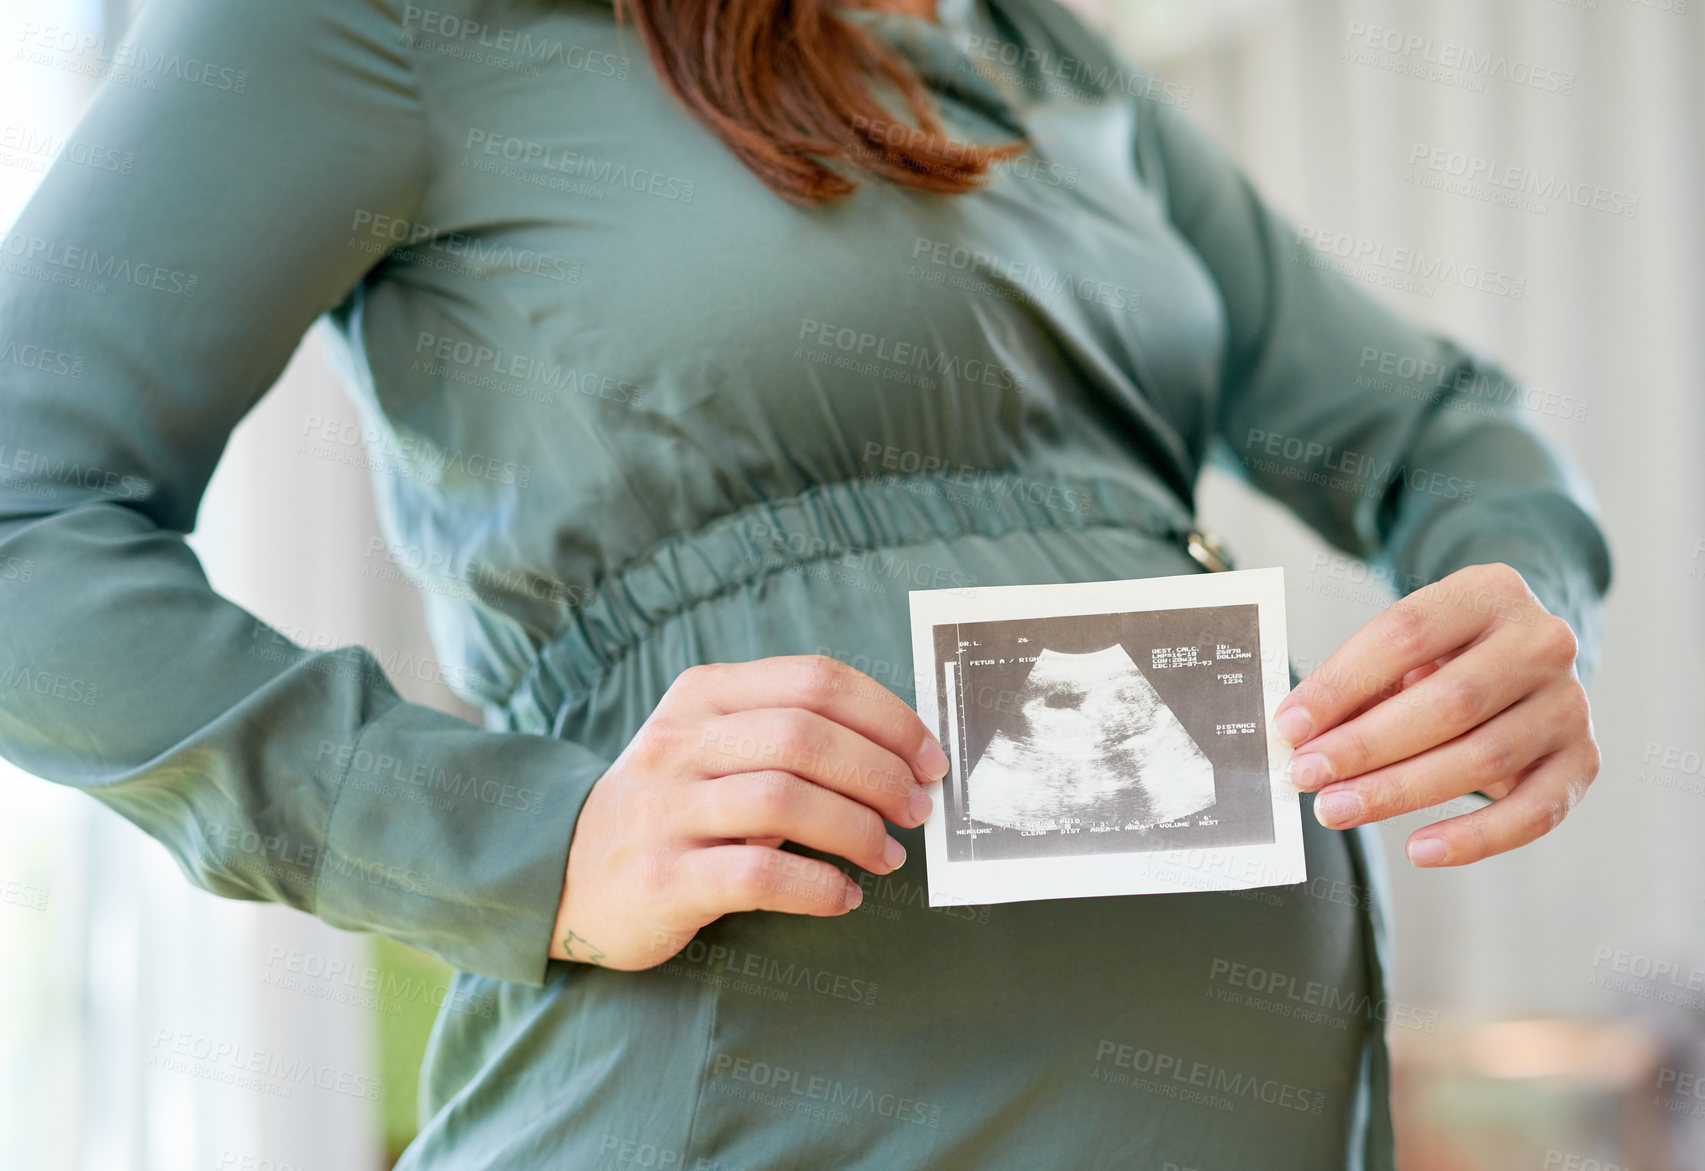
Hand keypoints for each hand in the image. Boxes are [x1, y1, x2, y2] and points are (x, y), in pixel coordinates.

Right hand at [548, 655, 947, 969]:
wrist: (566, 874)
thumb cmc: (672, 808)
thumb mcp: (713, 747)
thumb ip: (787, 736)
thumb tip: (900, 756)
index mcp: (703, 695)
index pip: (813, 680)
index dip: (886, 716)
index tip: (928, 755)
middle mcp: (679, 742)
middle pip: (805, 736)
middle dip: (880, 773)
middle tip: (917, 809)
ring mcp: (665, 809)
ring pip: (784, 800)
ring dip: (856, 829)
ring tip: (887, 855)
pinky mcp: (662, 878)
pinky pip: (759, 875)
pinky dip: (818, 886)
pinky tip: (843, 897)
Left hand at [1273, 563, 1599, 866]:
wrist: (1524, 661)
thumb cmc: (1444, 655)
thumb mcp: (1405, 648)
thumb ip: (1359, 683)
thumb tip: (1296, 734)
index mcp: (1489, 592)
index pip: (1405, 633)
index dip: (1341, 683)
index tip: (1289, 726)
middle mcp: (1542, 641)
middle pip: (1449, 701)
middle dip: (1365, 745)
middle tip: (1306, 775)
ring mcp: (1569, 702)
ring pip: (1483, 757)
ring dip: (1400, 791)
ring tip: (1336, 808)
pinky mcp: (1583, 760)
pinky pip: (1533, 812)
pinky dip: (1475, 837)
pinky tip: (1419, 848)